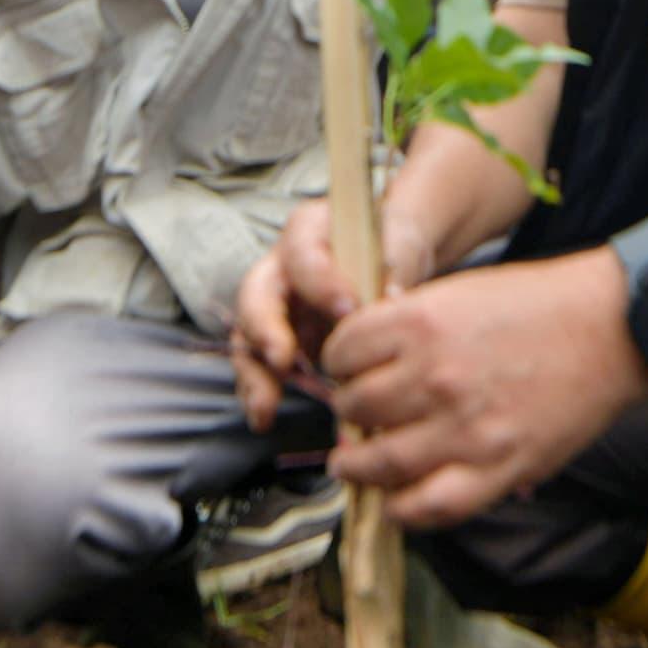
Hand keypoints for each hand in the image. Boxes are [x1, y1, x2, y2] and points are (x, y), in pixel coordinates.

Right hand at [230, 190, 448, 431]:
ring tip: (263, 409)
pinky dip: (260, 391)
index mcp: (308, 230)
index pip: (303, 253)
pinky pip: (261, 366)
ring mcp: (276, 305)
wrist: (390, 256)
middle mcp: (280, 267)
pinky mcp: (281, 340)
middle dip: (265, 331)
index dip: (321, 282)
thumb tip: (392, 297)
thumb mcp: (398, 244)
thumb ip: (394, 265)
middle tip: (282, 360)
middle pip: (256, 296)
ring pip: (248, 338)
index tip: (349, 309)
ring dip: (254, 374)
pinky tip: (262, 417)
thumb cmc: (391, 244)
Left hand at [315, 250, 647, 531]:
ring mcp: (465, 428)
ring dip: (357, 466)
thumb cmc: (540, 304)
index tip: (347, 373)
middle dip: (348, 414)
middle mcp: (435, 377)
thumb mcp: (459, 291)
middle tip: (355, 418)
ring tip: (354, 465)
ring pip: (378, 462)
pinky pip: (428, 506)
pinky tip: (394, 503)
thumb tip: (361, 360)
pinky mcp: (498, 467)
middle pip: (353, 408)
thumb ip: (407, 324)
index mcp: (421, 323)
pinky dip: (402, 511)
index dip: (338, 365)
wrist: (613, 327)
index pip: (340, 355)